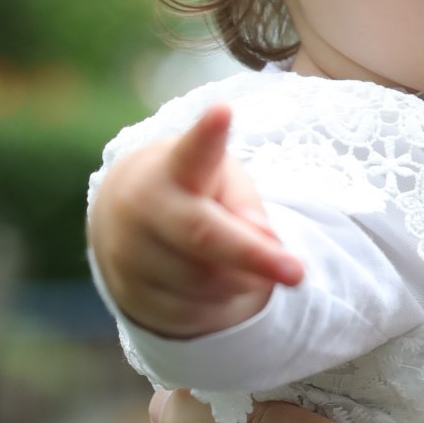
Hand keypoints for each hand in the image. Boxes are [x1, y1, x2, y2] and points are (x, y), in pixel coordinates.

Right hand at [91, 100, 305, 338]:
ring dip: (243, 279)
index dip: (208, 136)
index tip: (222, 110)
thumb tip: (262, 240)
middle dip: (252, 255)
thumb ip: (244, 203)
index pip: (191, 153)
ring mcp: (131, 255)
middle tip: (297, 272)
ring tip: (245, 261)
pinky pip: (195, 312)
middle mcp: (142, 209)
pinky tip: (219, 282)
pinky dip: (222, 302)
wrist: (126, 222)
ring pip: (206, 282)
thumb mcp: (221, 180)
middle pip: (202, 237)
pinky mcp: (133, 297)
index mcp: (171, 168)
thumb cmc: (193, 191)